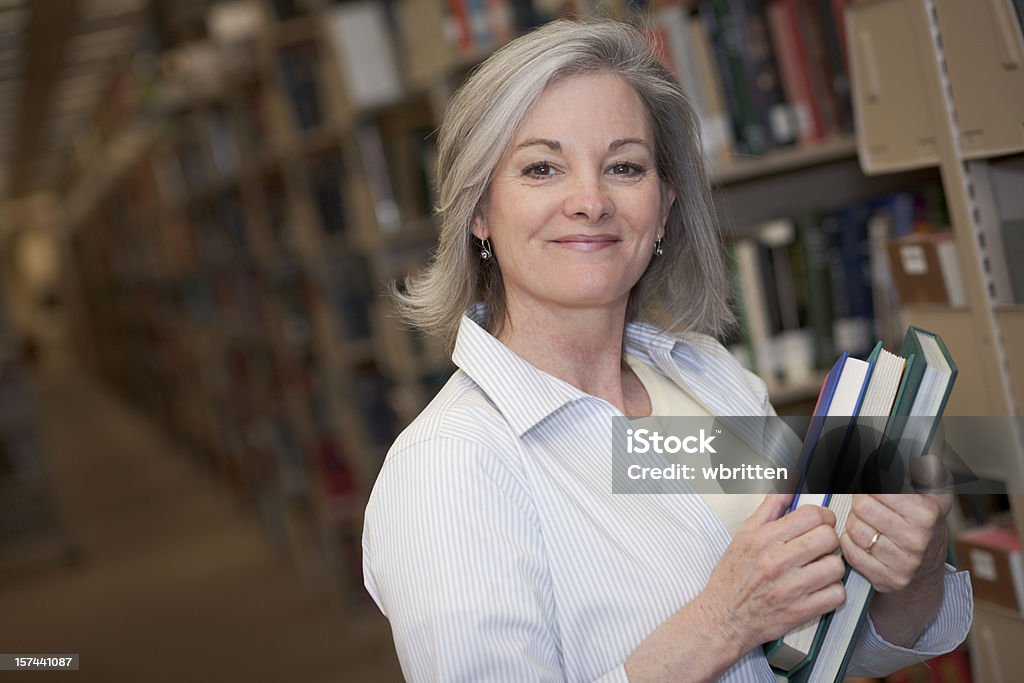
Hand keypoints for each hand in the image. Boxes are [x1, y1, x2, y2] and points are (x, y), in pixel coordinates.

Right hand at [698, 493, 846, 653]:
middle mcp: (777, 562)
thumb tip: (787, 489)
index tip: (821, 522)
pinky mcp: (801, 611)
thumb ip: (768, 509)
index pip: (811, 515)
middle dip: (828, 539)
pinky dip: (833, 591)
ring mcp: (791, 588)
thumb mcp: (743, 535)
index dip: (823, 516)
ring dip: (831, 566)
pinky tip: (819, 588)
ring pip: (836, 566)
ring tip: (819, 568)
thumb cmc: (733, 577)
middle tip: (820, 545)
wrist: (724, 617)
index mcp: (764, 539)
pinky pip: (836, 594)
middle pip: (828, 538)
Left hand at [840, 456, 952, 592]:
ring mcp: (903, 562)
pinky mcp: (888, 579)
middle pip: (862, 507)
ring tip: (867, 524)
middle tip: (868, 506)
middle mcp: (917, 539)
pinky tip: (863, 540)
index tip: (873, 488)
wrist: (927, 565)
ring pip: (854, 530)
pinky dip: (850, 543)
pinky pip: (851, 552)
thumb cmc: (923, 523)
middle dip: (860, 503)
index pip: (877, 488)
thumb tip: (918, 458)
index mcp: (926, 512)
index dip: (869, 486)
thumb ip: (925, 469)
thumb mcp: (932, 492)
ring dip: (854, 523)